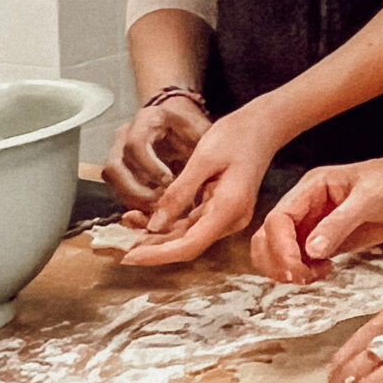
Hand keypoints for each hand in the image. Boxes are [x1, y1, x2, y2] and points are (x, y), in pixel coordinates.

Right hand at [101, 95, 211, 215]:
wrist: (180, 121)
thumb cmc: (192, 129)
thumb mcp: (201, 134)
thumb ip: (200, 155)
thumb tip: (197, 188)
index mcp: (148, 119)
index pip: (135, 144)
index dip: (149, 166)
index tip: (169, 180)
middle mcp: (126, 133)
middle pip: (115, 166)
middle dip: (136, 190)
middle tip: (160, 202)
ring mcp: (116, 149)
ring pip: (111, 179)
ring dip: (131, 197)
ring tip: (157, 207)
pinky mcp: (116, 165)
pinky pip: (113, 186)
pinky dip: (130, 200)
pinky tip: (152, 207)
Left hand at [118, 108, 282, 266]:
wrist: (264, 126)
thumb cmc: (237, 136)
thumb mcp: (203, 159)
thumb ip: (179, 193)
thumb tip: (155, 225)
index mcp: (229, 208)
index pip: (189, 245)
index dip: (157, 255)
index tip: (130, 256)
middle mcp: (231, 219)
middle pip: (187, 244)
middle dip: (152, 245)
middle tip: (119, 242)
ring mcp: (228, 217)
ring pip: (187, 235)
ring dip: (157, 233)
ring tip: (128, 221)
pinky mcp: (222, 211)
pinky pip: (192, 223)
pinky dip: (169, 222)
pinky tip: (147, 216)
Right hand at [253, 152, 382, 282]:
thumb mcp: (370, 198)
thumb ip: (339, 223)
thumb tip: (311, 250)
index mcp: (312, 187)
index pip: (278, 218)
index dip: (280, 245)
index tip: (296, 265)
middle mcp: (308, 206)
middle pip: (269, 237)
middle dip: (278, 260)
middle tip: (302, 276)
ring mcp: (316, 224)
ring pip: (280, 251)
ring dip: (287, 269)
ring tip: (314, 275)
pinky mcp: (329, 240)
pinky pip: (302, 260)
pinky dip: (303, 271)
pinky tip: (324, 272)